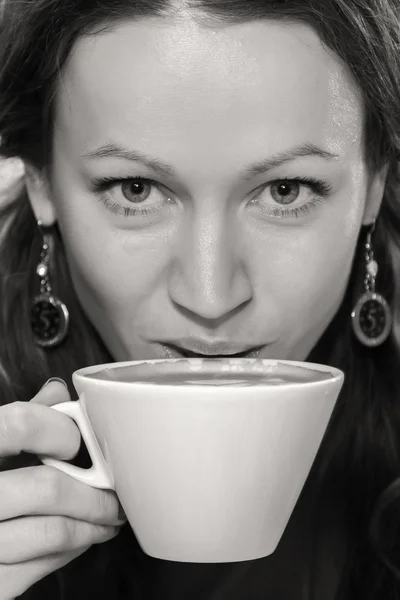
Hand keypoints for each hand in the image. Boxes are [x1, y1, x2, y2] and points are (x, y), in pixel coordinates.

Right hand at [0, 380, 123, 599]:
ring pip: (52, 532)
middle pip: (46, 487)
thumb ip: (16, 420)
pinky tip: (77, 540)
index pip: (19, 424)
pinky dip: (69, 551)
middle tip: (111, 493)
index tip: (75, 442)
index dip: (58, 429)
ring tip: (105, 519)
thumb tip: (56, 394)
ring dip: (92, 525)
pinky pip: (39, 567)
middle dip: (94, 492)